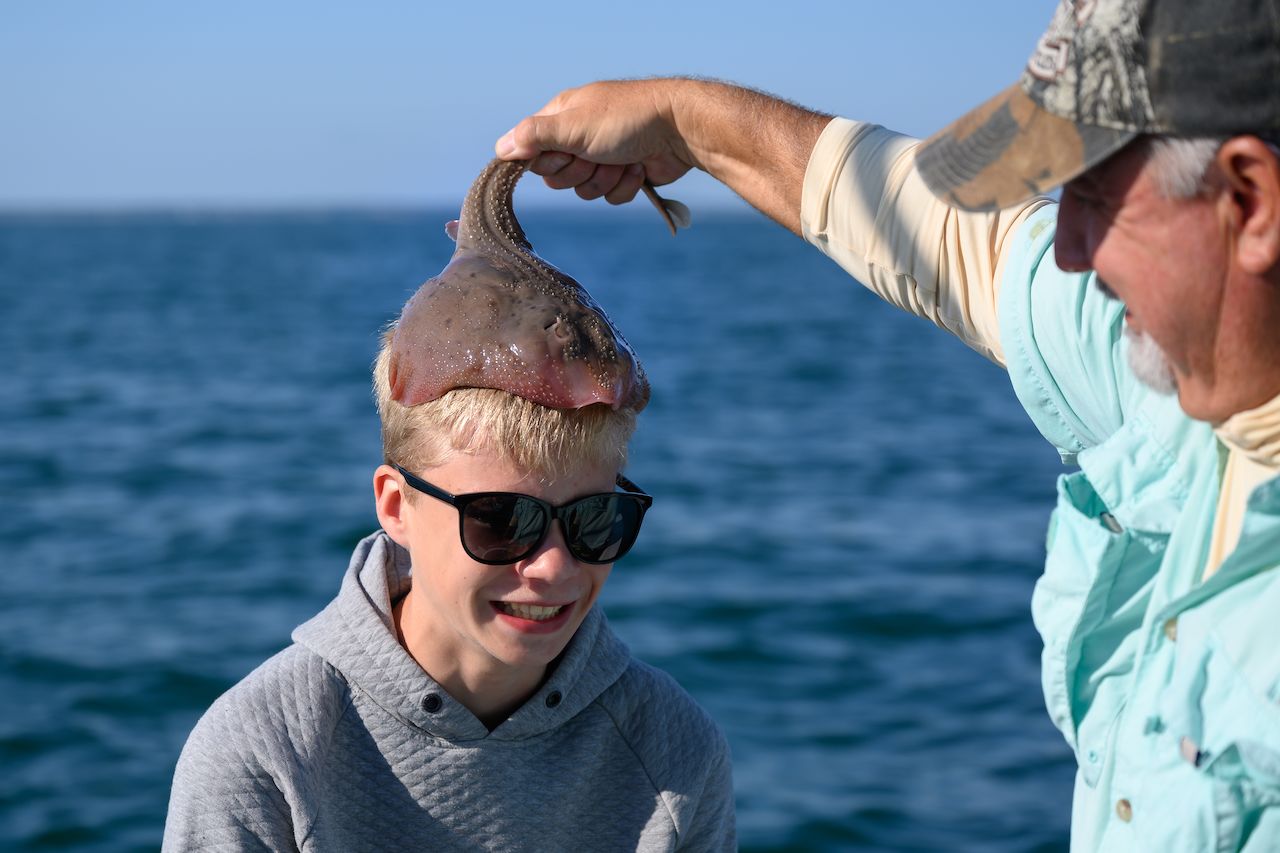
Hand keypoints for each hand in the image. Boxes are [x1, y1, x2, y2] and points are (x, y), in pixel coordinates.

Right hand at [496, 80, 697, 204]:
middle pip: (556, 176)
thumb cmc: (626, 119)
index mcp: (562, 117)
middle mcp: (579, 135)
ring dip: (604, 180)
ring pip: (584, 190)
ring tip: (622, 161)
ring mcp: (603, 155)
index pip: (532, 152)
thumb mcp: (573, 125)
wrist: (679, 130)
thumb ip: (533, 136)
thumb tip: (500, 149)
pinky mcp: (624, 174)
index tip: (564, 153)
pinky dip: (624, 186)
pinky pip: (609, 196)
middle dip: (578, 173)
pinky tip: (638, 168)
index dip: (547, 161)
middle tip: (596, 156)